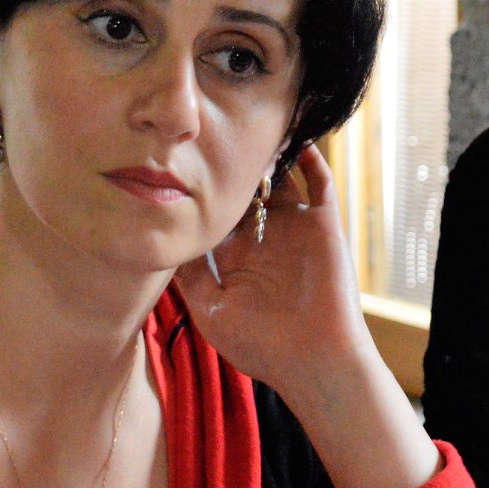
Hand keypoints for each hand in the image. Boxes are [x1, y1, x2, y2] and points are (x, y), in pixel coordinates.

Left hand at [173, 143, 370, 402]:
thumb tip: (165, 241)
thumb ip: (189, 276)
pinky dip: (311, 157)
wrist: (315, 361)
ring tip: (249, 127)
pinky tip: (294, 137)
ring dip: (268, 154)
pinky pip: (320, 182)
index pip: (215, 211)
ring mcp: (295, 227)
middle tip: (209, 133)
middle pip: (245, 188)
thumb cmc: (262, 346)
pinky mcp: (323, 224)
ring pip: (281, 178)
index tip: (177, 161)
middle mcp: (264, 236)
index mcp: (236, 255)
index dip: (199, 189)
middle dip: (230, 163)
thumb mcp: (210, 312)